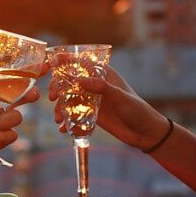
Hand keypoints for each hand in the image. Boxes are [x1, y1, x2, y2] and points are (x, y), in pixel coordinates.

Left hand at [0, 53, 39, 173]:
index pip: (16, 78)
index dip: (31, 73)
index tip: (44, 65)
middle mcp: (2, 104)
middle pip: (26, 96)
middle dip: (32, 95)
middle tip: (32, 95)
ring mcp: (3, 121)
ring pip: (18, 118)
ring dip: (1, 122)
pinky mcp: (3, 137)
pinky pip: (12, 135)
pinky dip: (0, 136)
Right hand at [48, 65, 167, 149]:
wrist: (145, 133)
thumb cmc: (137, 109)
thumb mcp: (119, 96)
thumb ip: (101, 87)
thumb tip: (79, 81)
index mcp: (103, 74)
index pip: (81, 63)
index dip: (64, 64)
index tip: (50, 68)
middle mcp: (95, 85)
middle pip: (70, 82)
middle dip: (57, 89)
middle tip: (51, 98)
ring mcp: (92, 100)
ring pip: (69, 100)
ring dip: (60, 108)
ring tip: (58, 119)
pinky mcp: (91, 115)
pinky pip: (74, 115)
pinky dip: (67, 121)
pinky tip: (63, 128)